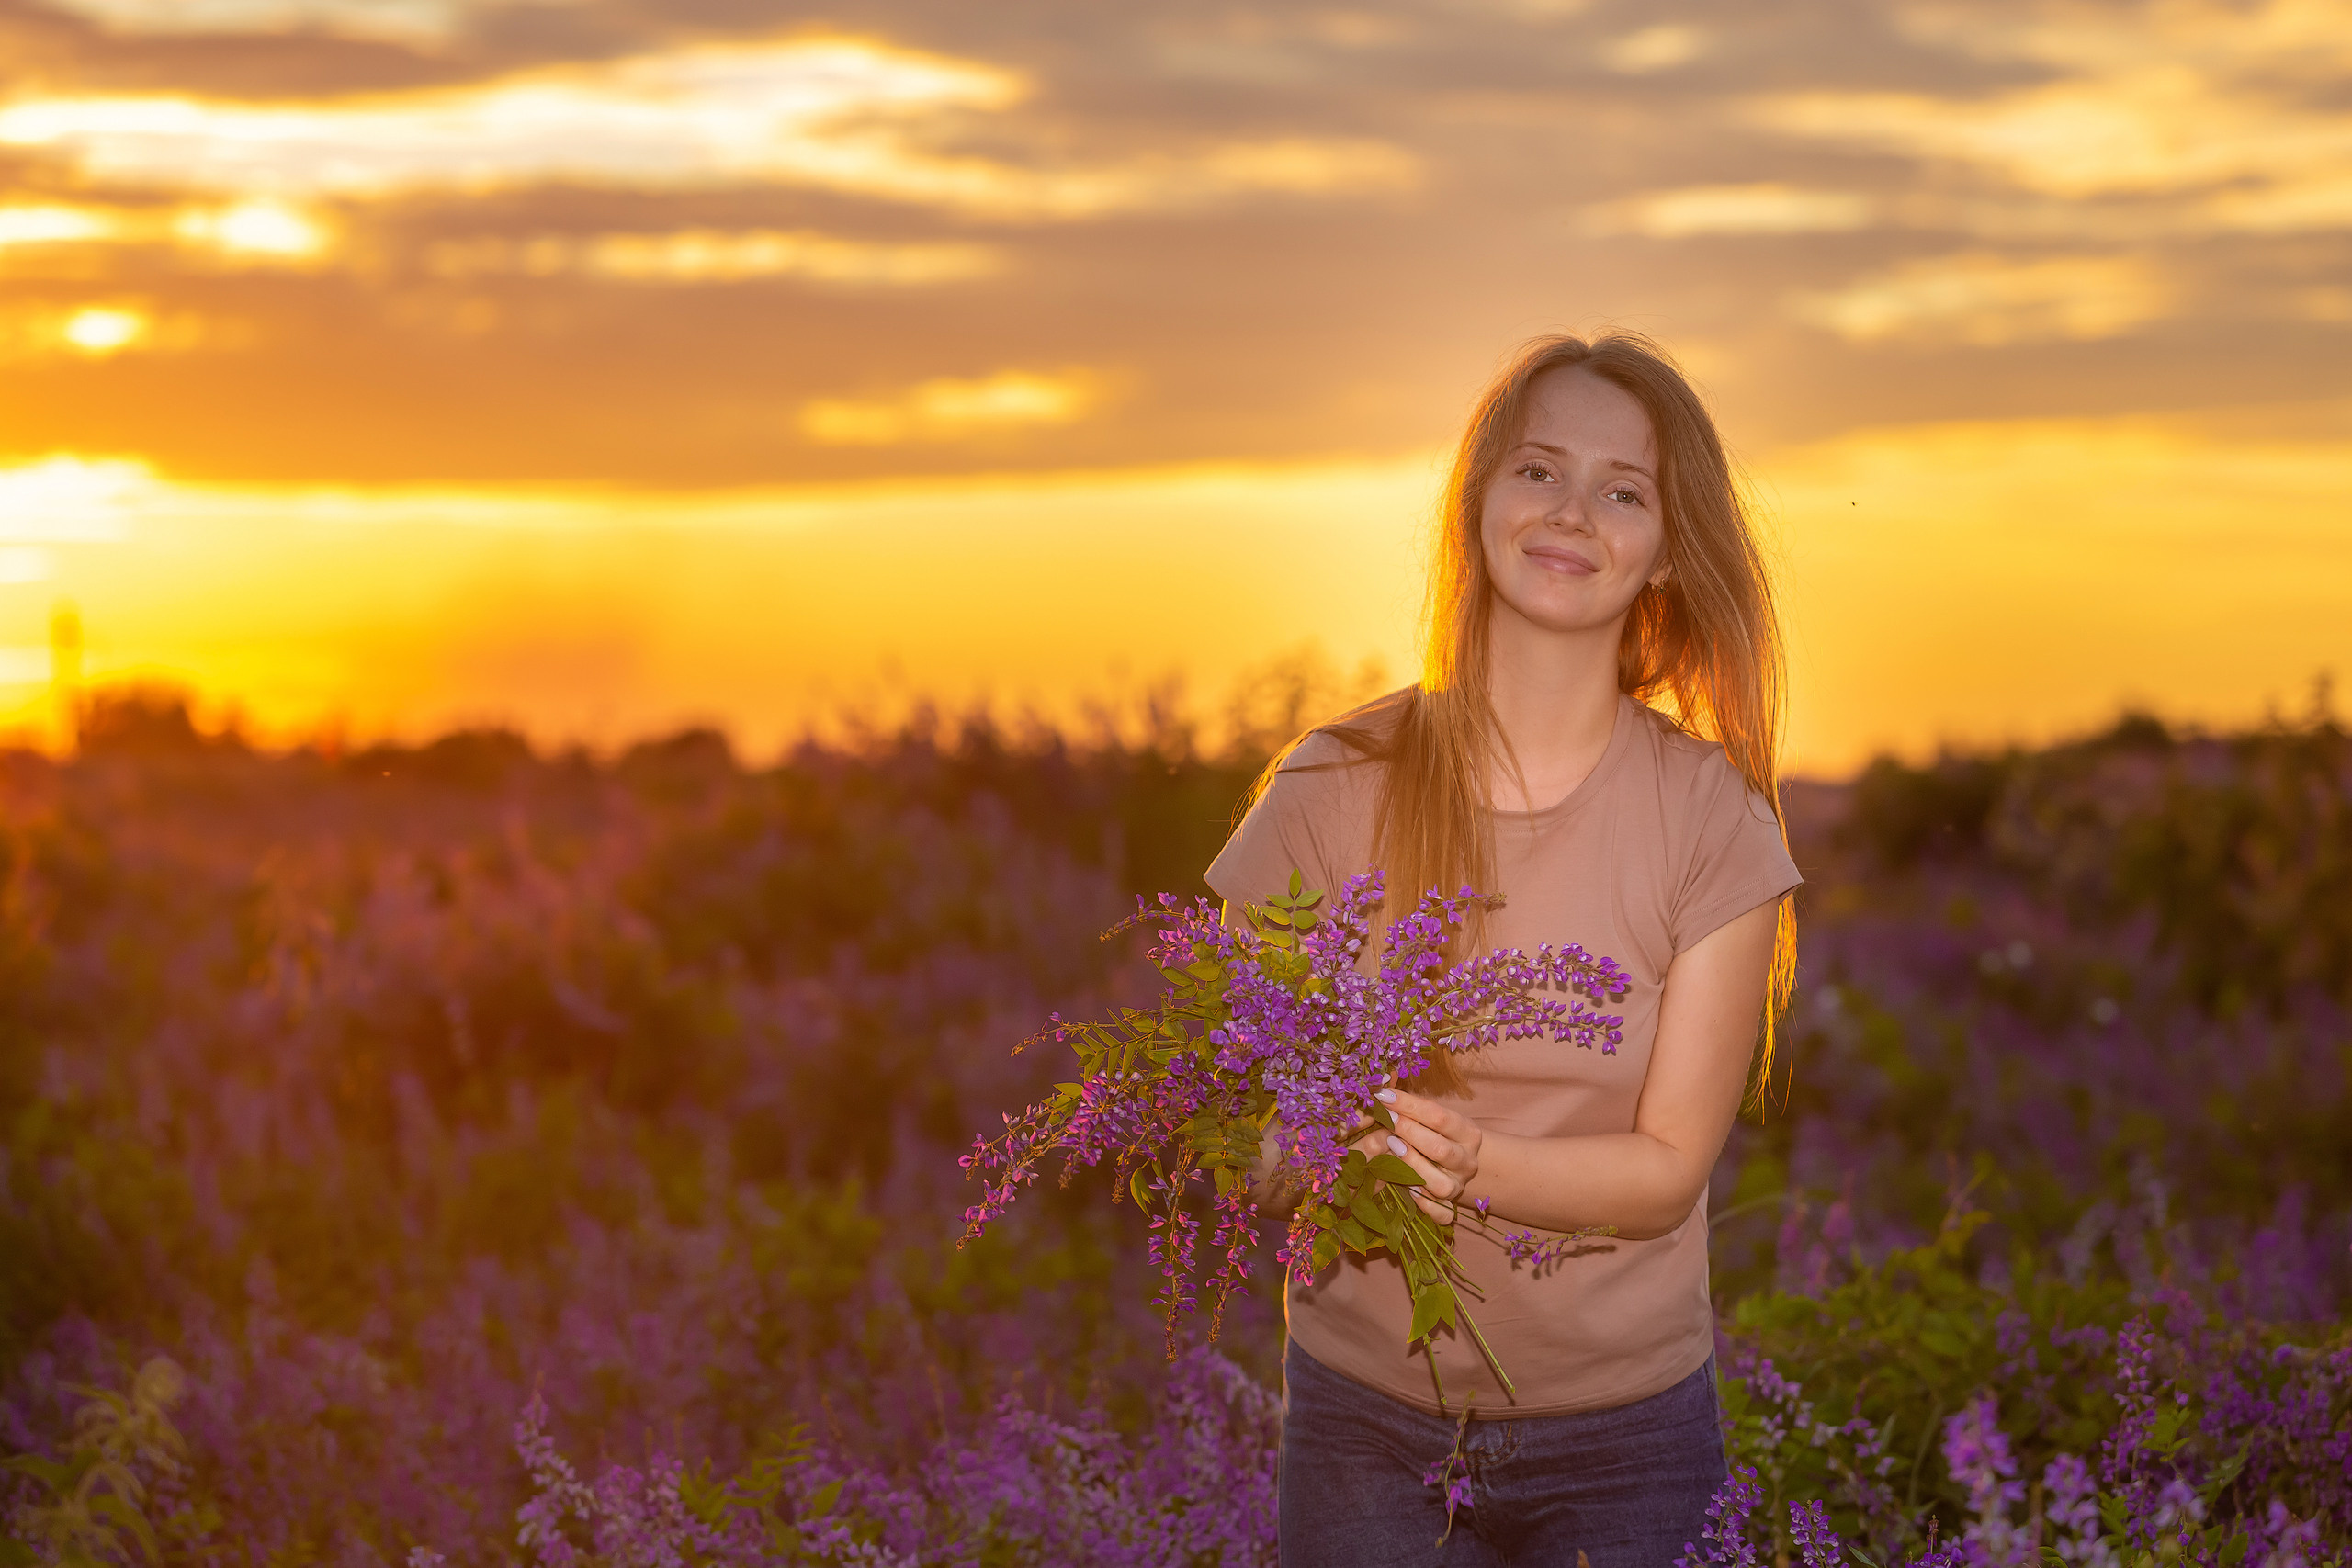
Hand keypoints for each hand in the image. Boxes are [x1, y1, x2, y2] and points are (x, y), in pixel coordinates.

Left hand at [1380, 1088, 1481, 1222]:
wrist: (1459, 1163)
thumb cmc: (1438, 1133)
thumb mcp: (1434, 1116)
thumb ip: (1413, 1105)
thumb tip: (1381, 1083)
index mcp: (1469, 1133)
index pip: (1439, 1116)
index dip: (1409, 1104)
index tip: (1383, 1095)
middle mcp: (1468, 1161)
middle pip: (1439, 1149)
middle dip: (1409, 1133)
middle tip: (1386, 1120)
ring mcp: (1459, 1186)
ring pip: (1439, 1184)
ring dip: (1412, 1165)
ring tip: (1391, 1147)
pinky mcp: (1449, 1207)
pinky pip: (1440, 1213)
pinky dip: (1424, 1204)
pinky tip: (1408, 1190)